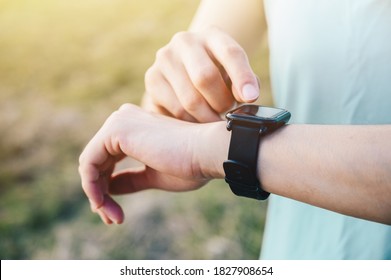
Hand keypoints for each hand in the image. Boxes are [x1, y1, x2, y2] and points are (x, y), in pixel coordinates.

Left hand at [78, 104, 227, 223]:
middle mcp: (123, 119)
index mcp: (134, 127)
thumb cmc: (190, 164)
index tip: (115, 214)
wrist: (207, 152)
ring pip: (90, 165)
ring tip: (112, 217)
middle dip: (100, 194)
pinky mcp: (115, 131)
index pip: (107, 160)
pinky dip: (92, 187)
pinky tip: (102, 204)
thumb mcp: (154, 176)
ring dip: (97, 195)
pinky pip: (88, 163)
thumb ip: (131, 179)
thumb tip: (109, 187)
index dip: (106, 188)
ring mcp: (118, 122)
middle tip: (112, 219)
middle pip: (96, 163)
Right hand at [143, 27, 259, 122]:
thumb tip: (246, 97)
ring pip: (190, 99)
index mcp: (212, 35)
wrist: (185, 72)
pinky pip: (176, 109)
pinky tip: (197, 121)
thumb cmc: (218, 75)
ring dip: (207, 116)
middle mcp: (185, 41)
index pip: (230, 53)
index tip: (250, 98)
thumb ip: (244, 82)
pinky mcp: (152, 78)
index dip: (242, 77)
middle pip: (205, 77)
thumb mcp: (234, 74)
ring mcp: (165, 58)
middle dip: (221, 102)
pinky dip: (191, 122)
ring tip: (214, 118)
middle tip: (227, 113)